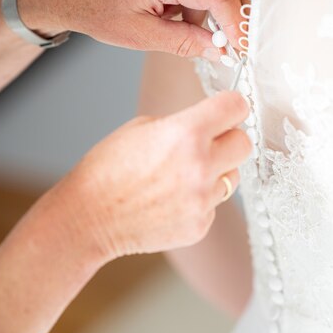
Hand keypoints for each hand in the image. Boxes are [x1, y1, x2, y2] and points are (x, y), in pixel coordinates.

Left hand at [20, 0, 241, 59]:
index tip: (238, 45)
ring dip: (204, 6)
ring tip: (175, 24)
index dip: (234, 20)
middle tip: (219, 41)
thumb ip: (185, 42)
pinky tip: (169, 10)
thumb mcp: (141, 36)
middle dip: (223, 13)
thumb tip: (219, 50)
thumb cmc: (97, 12)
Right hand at [54, 91, 250, 260]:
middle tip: (208, 144)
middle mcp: (200, 167)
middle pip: (244, 144)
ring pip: (231, 178)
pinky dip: (198, 200)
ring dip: (214, 173)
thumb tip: (209, 126)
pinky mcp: (200, 226)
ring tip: (179, 178)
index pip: (235, 107)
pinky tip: (170, 201)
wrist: (88, 217)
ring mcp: (202, 200)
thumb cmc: (106, 170)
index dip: (232, 106)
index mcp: (185, 133)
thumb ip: (182, 124)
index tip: (228, 110)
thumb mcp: (142, 127)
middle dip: (228, 140)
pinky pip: (213, 204)